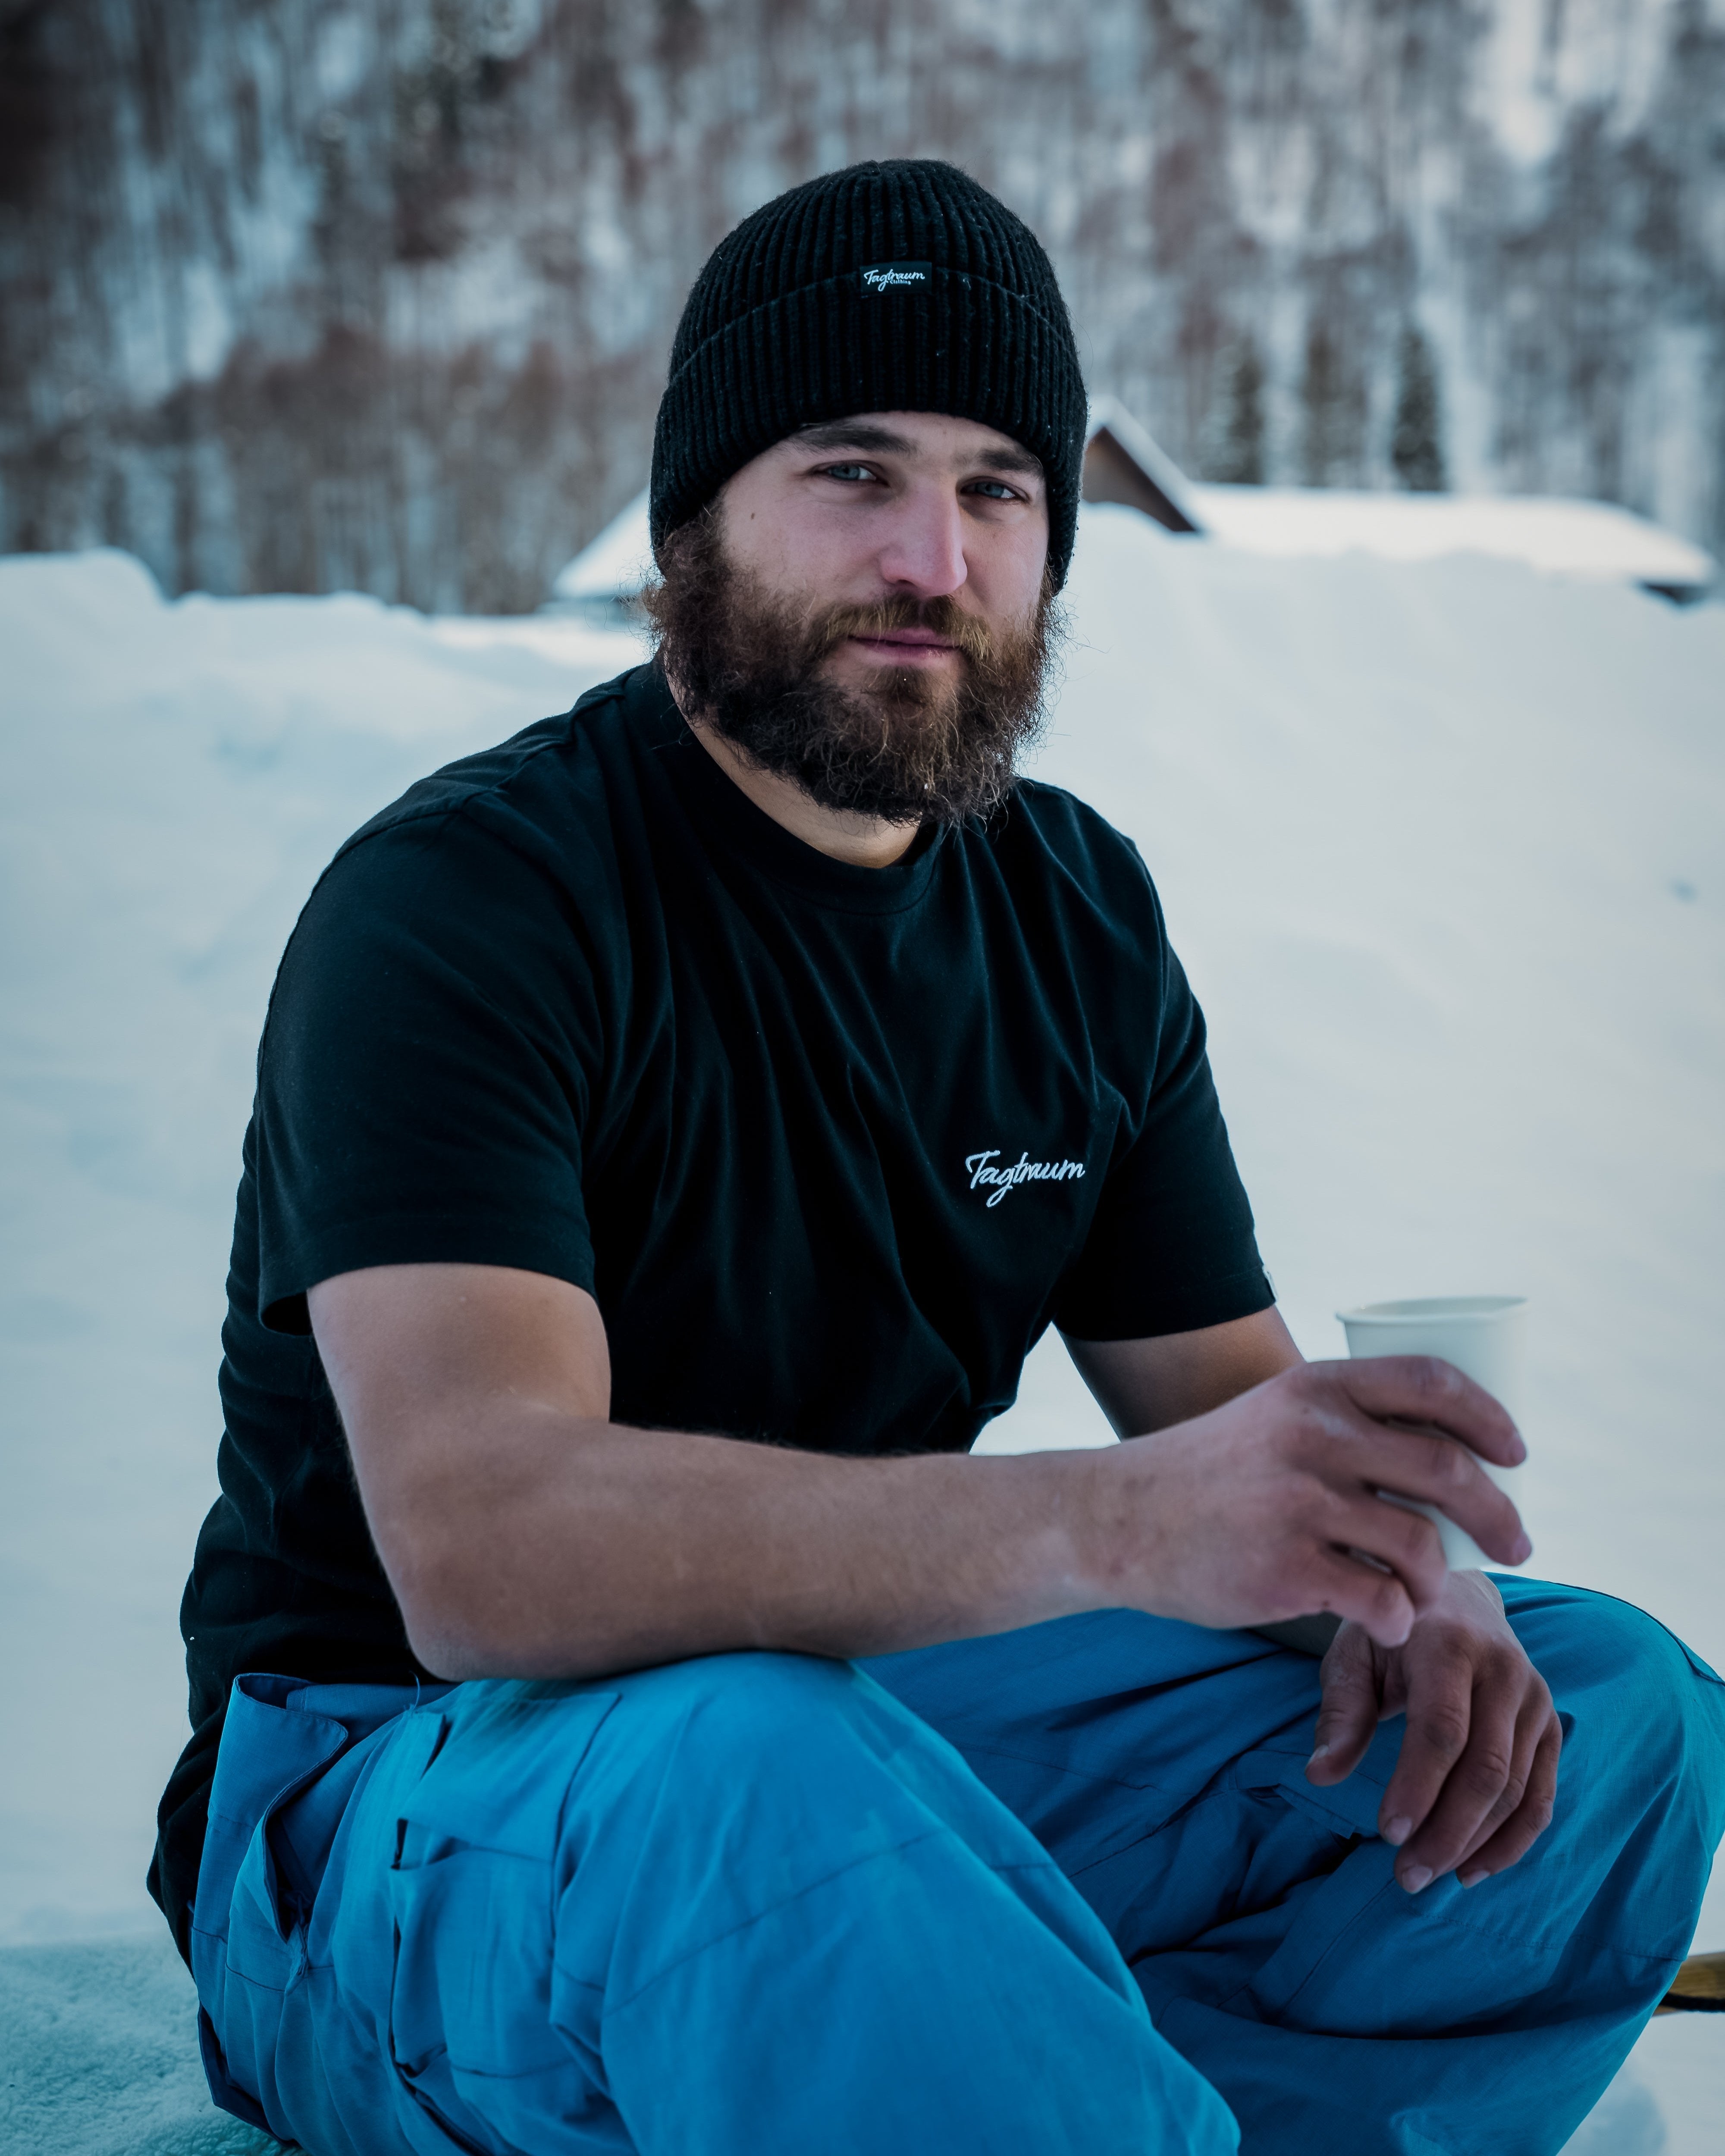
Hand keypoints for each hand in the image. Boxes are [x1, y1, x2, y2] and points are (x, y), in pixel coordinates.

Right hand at [1088, 1357, 1530, 1646]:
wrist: (1114, 1520)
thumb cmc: (1205, 1475)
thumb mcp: (1271, 1417)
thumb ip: (1342, 1423)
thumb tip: (1443, 1450)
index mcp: (1315, 1389)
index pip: (1431, 1381)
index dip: (1488, 1418)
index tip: (1515, 1454)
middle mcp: (1313, 1437)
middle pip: (1447, 1470)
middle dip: (1499, 1516)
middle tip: (1517, 1547)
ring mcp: (1300, 1504)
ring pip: (1421, 1546)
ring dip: (1438, 1579)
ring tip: (1425, 1594)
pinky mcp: (1287, 1571)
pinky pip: (1383, 1603)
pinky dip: (1397, 1621)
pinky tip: (1384, 1624)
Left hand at [1306, 1569, 1560, 1891]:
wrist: (1458, 1600)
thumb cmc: (1394, 1634)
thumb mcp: (1353, 1653)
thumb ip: (1341, 1712)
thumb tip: (1320, 1774)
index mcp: (1449, 1643)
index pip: (1443, 1728)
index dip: (1418, 1787)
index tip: (1388, 1834)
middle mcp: (1504, 1670)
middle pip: (1486, 1769)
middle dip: (1446, 1831)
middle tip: (1405, 1875)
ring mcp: (1535, 1699)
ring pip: (1515, 1790)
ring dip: (1474, 1844)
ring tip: (1428, 1875)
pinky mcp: (1550, 1726)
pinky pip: (1540, 1796)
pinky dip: (1512, 1841)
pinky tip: (1473, 1868)